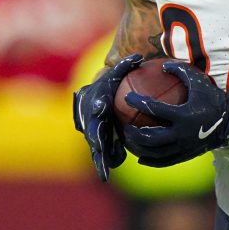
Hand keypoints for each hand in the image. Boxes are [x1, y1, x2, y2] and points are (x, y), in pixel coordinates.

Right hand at [73, 54, 142, 181]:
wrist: (96, 95)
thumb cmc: (111, 82)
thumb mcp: (116, 73)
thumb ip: (126, 65)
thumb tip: (139, 56)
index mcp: (94, 102)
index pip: (95, 105)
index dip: (97, 108)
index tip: (101, 110)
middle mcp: (90, 118)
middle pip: (93, 132)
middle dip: (96, 143)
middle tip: (101, 152)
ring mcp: (92, 131)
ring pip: (96, 146)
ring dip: (98, 159)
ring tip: (103, 173)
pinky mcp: (98, 140)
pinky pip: (102, 151)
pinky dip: (104, 160)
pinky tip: (109, 173)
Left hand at [122, 60, 228, 166]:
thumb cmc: (213, 98)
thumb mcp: (199, 81)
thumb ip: (181, 71)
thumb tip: (161, 65)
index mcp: (184, 114)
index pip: (154, 108)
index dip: (137, 102)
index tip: (127, 98)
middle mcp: (183, 134)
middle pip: (150, 137)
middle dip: (133, 133)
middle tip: (125, 126)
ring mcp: (184, 147)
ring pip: (155, 152)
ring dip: (139, 147)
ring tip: (130, 140)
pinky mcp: (186, 155)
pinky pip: (164, 161)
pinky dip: (150, 160)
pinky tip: (140, 156)